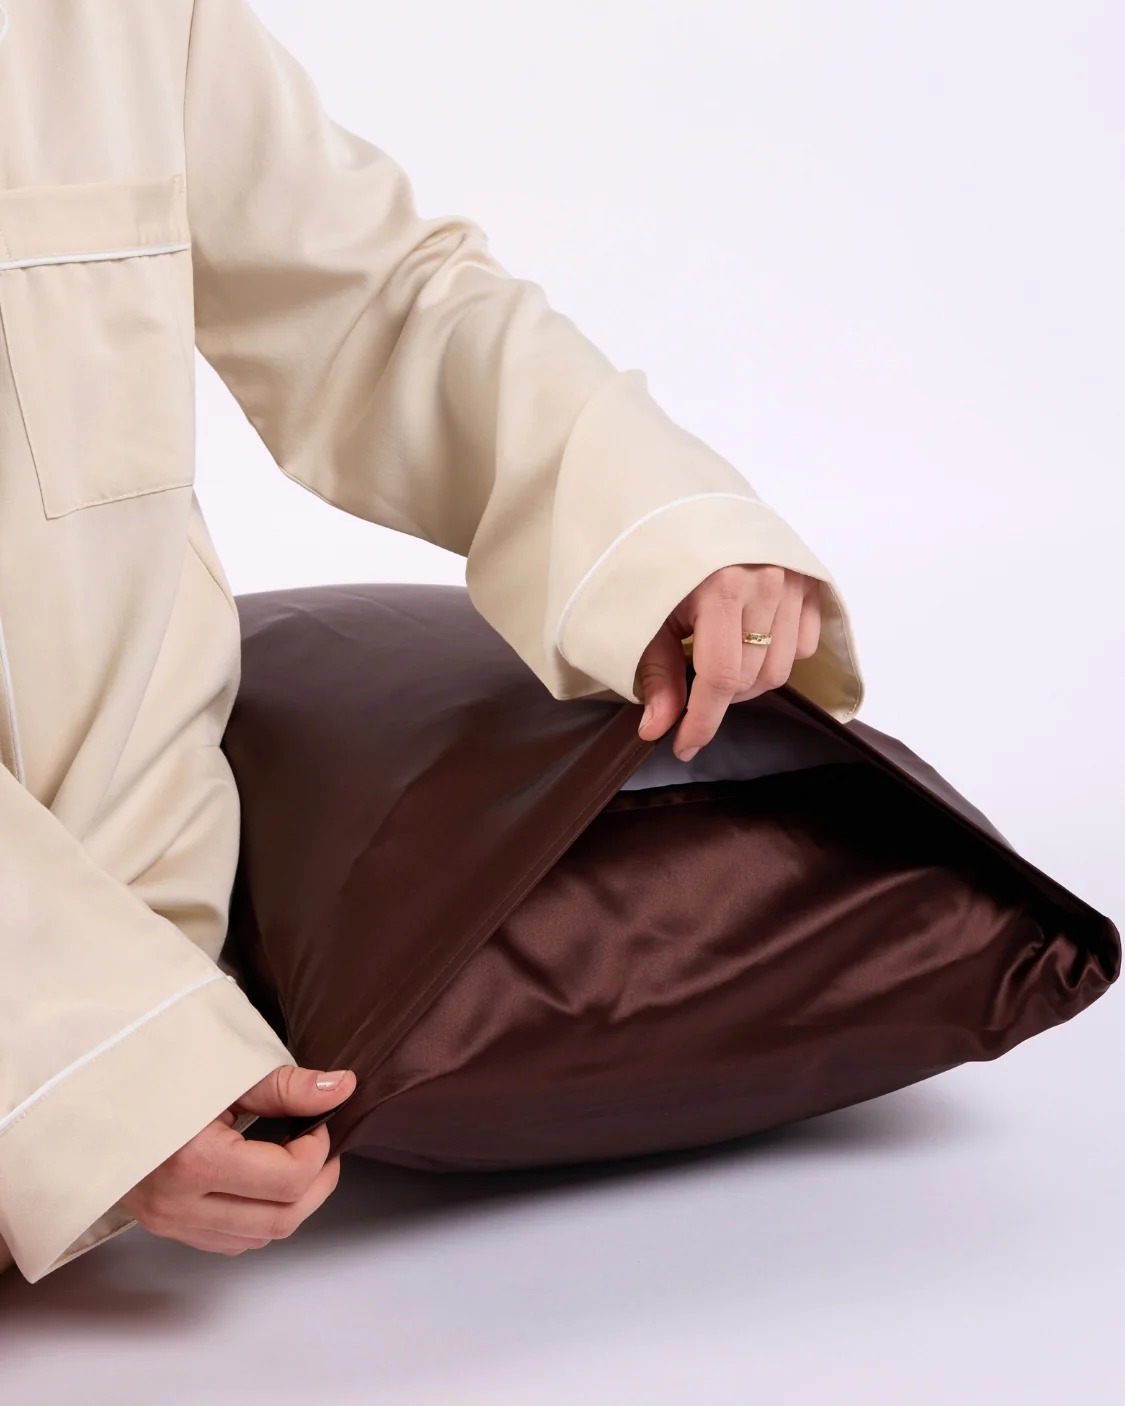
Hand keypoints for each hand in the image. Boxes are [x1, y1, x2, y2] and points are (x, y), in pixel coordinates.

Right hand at [120, 1064, 356, 1256]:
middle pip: (281, 1219)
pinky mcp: (165, 1226)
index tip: (318, 1121)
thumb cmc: (153, 1074)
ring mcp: (169, 1221)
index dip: (318, 1149)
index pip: (287, 1179)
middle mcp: (178, 1203)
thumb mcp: (223, 1071)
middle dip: (317, 1184)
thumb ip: (286, 1086)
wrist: (87, 1094)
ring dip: (291, 1204)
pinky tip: (263, 1181)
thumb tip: (341, 1088)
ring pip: (258, 1238)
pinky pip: (231, 1240)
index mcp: (193, 1161)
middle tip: (323, 1147)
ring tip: (298, 1162)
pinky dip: (260, 1216)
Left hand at [635, 565, 820, 759]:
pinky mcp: (809, 578)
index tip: (683, 746)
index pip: (720, 678)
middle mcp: (765, 581)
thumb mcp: (646, 616)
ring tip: (718, 657)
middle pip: (751, 678)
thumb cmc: (659, 560)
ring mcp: (793, 578)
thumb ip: (657, 675)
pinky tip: (749, 638)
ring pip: (780, 668)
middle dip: (718, 695)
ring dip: (748, 677)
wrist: (684, 502)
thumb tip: (658, 729)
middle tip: (691, 682)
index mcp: (721, 587)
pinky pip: (803, 644)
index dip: (701, 722)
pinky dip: (777, 653)